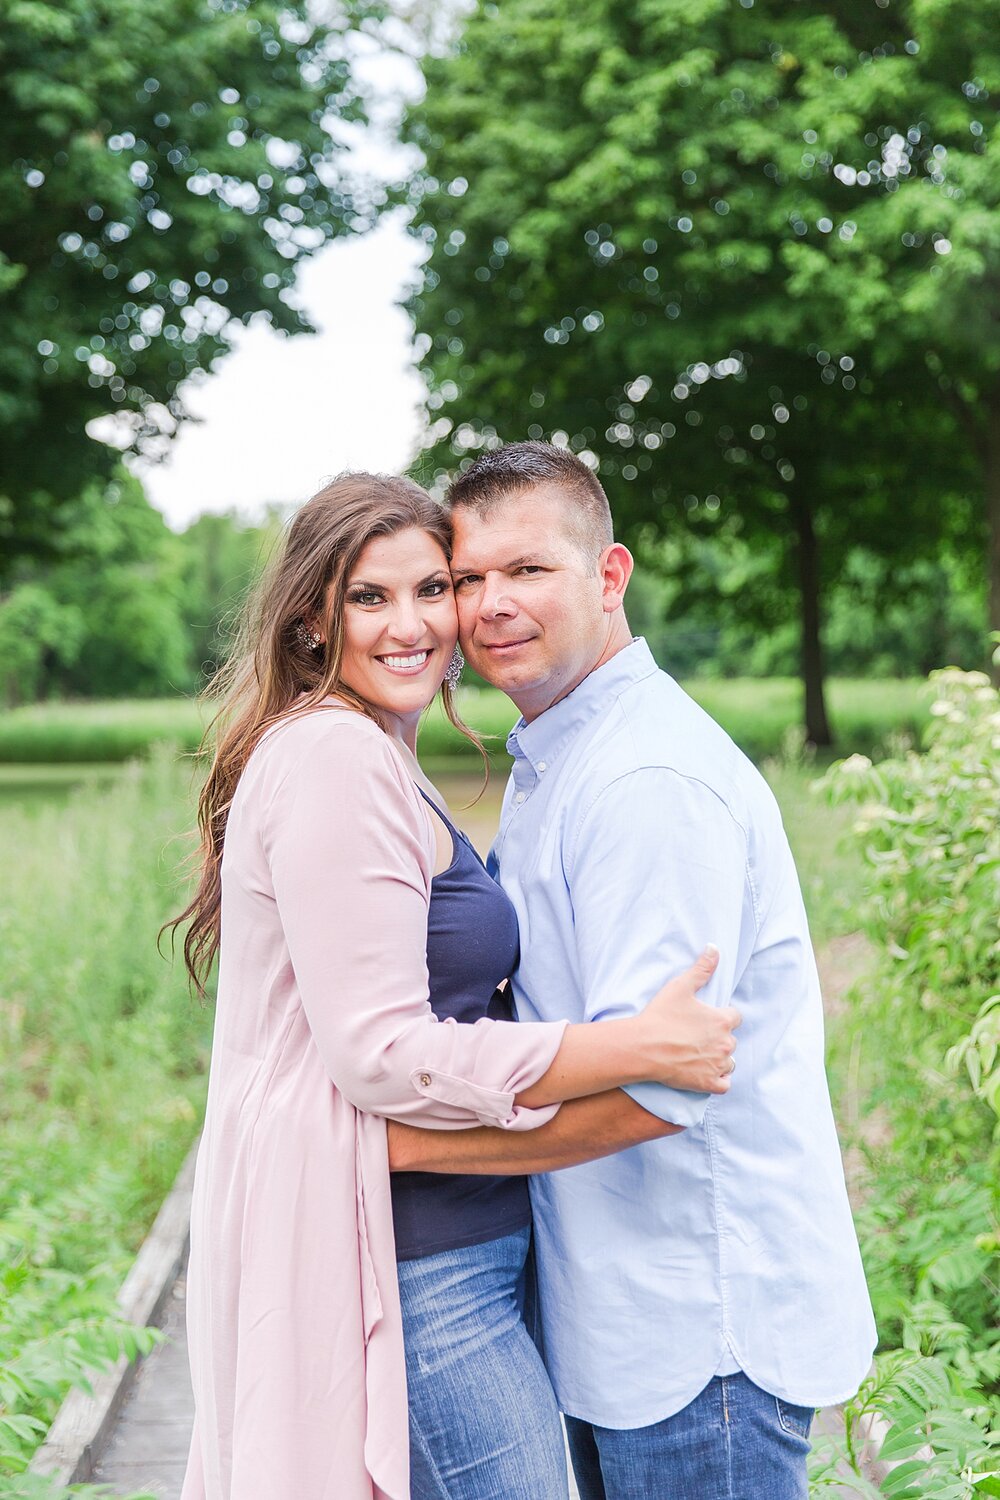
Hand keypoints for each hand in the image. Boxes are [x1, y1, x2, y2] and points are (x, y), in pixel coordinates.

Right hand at [634, 945, 740, 1093]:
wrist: (643, 1048)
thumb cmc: (660, 1016)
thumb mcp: (680, 987)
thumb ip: (701, 968)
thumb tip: (714, 948)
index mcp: (722, 1020)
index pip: (735, 1017)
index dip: (722, 1016)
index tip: (707, 1019)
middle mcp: (725, 1043)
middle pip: (731, 1040)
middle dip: (719, 1038)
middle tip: (697, 1037)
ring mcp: (718, 1065)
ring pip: (729, 1062)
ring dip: (719, 1059)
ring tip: (699, 1055)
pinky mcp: (709, 1083)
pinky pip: (724, 1084)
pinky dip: (717, 1080)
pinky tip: (704, 1073)